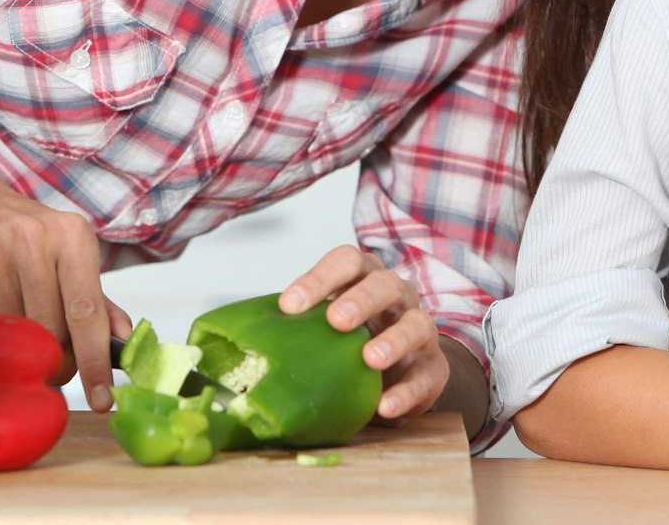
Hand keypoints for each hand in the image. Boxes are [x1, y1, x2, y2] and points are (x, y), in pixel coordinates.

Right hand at [0, 143, 131, 411]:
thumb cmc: (36, 241)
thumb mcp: (74, 259)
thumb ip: (99, 303)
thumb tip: (124, 343)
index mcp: (72, 235)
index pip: (87, 311)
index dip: (95, 361)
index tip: (102, 398)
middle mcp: (33, 238)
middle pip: (50, 330)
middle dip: (58, 359)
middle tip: (57, 363)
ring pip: (15, 332)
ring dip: (23, 346)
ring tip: (24, 328)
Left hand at [281, 245, 445, 423]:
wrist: (397, 374)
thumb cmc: (348, 345)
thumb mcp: (322, 330)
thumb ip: (293, 332)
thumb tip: (234, 349)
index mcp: (363, 279)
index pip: (346, 261)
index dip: (319, 278)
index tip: (289, 305)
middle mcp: (396, 298)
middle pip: (385, 284)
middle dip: (361, 299)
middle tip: (335, 320)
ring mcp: (419, 330)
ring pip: (417, 324)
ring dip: (393, 340)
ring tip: (369, 360)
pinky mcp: (434, 368)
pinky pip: (428, 376)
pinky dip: (408, 392)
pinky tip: (385, 406)